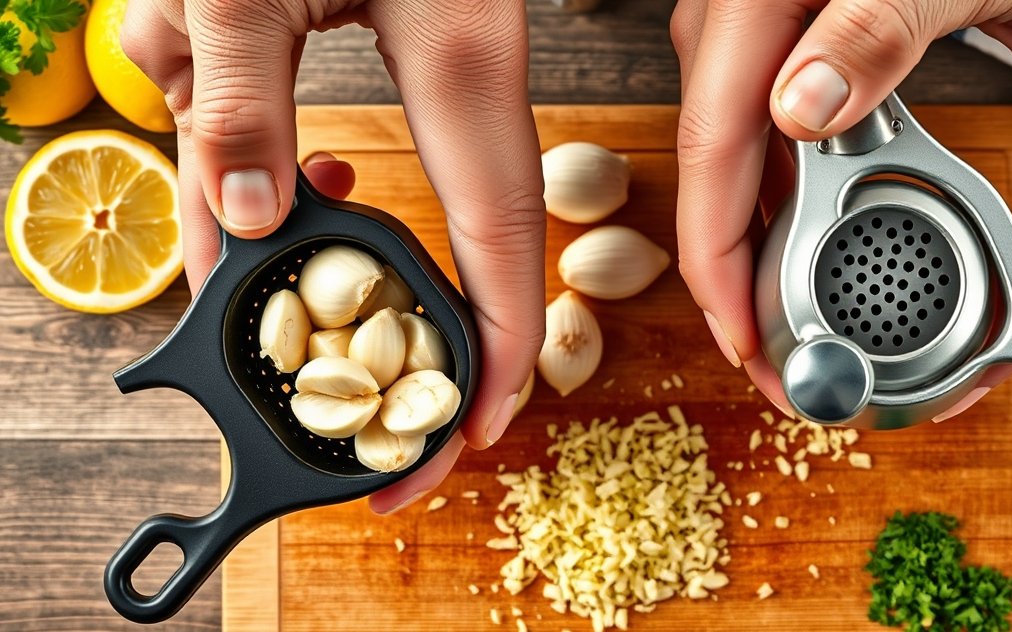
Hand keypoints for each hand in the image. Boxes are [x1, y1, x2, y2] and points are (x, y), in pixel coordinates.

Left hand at [122, 0, 545, 511]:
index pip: (499, 237)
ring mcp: (444, 47)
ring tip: (228, 217)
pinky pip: (337, 114)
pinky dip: (263, 133)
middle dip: (409, 319)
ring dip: (293, 204)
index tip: (470, 435)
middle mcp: (472, 65)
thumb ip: (239, 95)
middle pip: (463, 230)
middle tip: (359, 399)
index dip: (496, 350)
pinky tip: (212, 95)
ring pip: (378, 171)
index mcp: (462, 56)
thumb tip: (245, 228)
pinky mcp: (404, 30)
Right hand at [671, 0, 1011, 416]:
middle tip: (758, 343)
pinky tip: (789, 209)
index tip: (752, 337)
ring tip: (771, 292)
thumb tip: (976, 295)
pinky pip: (740, 76)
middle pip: (707, 126)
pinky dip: (758, 158)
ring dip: (734, 207)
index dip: (724, 255)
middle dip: (720, 253)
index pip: (736, 130)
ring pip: (712, 102)